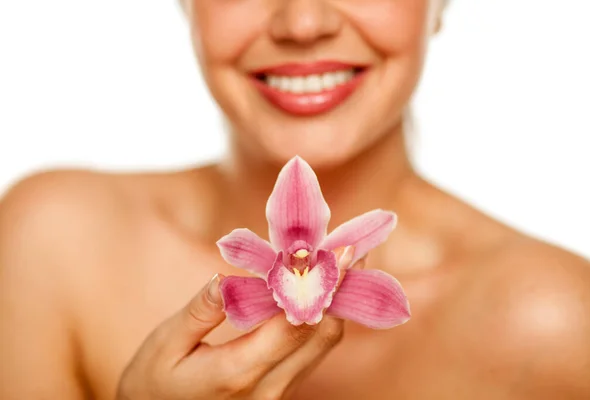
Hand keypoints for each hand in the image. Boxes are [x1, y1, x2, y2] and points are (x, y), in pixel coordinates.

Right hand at [116, 247, 357, 399]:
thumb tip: (227, 275)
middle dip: (341, 288)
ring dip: (337, 301)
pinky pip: (312, 352)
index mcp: (238, 373)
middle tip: (352, 246)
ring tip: (345, 261)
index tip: (340, 252)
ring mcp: (278, 394)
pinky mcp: (281, 391)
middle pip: (322, 335)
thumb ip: (200, 311)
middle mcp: (268, 389)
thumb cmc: (154, 383)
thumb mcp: (165, 345)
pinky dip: (322, 318)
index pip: (295, 325)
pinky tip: (322, 291)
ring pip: (323, 345)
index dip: (322, 286)